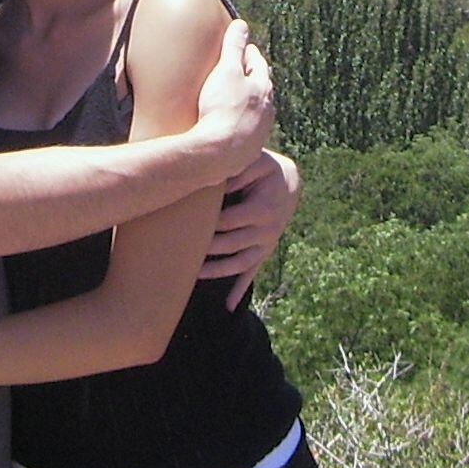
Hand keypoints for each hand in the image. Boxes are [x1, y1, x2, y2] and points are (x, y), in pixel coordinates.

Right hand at [193, 19, 274, 178]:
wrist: (218, 153)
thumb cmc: (222, 108)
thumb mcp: (226, 71)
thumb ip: (233, 47)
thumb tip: (241, 24)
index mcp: (263, 87)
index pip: (258, 64)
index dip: (249, 54)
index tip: (245, 48)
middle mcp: (267, 108)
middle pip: (262, 87)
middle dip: (253, 77)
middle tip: (243, 71)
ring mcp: (261, 130)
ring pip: (258, 110)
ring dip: (249, 102)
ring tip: (237, 99)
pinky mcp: (251, 149)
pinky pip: (249, 130)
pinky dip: (242, 123)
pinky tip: (233, 126)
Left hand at [200, 148, 302, 309]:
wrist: (288, 182)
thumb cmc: (266, 169)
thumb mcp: (259, 161)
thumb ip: (241, 170)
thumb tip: (221, 184)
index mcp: (264, 209)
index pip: (229, 221)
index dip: (208, 223)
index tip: (186, 224)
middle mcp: (267, 231)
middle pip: (231, 244)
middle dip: (206, 248)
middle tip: (179, 251)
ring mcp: (266, 244)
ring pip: (239, 263)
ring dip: (217, 271)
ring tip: (192, 276)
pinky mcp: (264, 252)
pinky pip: (252, 273)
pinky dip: (240, 290)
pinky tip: (228, 306)